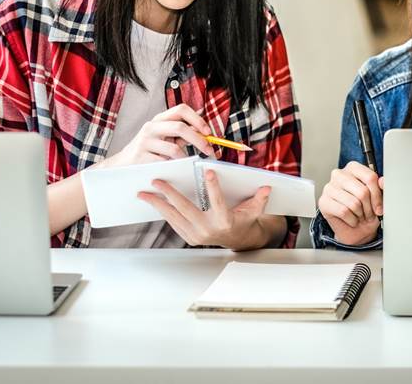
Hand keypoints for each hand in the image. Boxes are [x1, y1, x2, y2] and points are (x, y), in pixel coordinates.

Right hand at [110, 104, 215, 165]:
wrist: (123, 163)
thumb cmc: (148, 149)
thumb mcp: (164, 137)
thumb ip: (182, 133)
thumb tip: (203, 130)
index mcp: (160, 119)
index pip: (181, 109)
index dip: (197, 119)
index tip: (208, 132)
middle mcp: (151, 127)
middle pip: (180, 127)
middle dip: (199, 140)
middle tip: (209, 150)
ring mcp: (145, 141)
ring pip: (174, 148)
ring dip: (186, 157)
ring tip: (189, 162)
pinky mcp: (142, 157)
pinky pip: (165, 162)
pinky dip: (174, 166)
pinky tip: (173, 167)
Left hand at [137, 168, 272, 250]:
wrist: (238, 239)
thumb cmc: (244, 219)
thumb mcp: (254, 210)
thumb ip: (259, 199)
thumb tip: (267, 187)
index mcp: (225, 221)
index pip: (219, 202)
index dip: (214, 187)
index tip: (209, 172)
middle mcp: (209, 230)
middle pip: (186, 209)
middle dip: (170, 194)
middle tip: (157, 181)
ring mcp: (196, 235)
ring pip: (174, 217)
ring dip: (158, 204)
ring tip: (144, 193)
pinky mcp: (188, 237)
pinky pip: (172, 222)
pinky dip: (162, 211)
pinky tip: (153, 201)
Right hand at [317, 161, 383, 245]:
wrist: (355, 230)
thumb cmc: (366, 211)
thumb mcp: (377, 198)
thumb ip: (381, 187)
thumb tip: (382, 181)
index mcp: (352, 168)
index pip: (370, 177)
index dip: (378, 195)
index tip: (379, 207)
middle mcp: (339, 174)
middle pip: (363, 191)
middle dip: (369, 208)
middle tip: (369, 214)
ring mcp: (329, 187)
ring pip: (353, 203)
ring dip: (360, 215)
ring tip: (360, 216)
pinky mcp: (323, 202)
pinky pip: (343, 212)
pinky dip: (352, 220)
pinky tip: (351, 219)